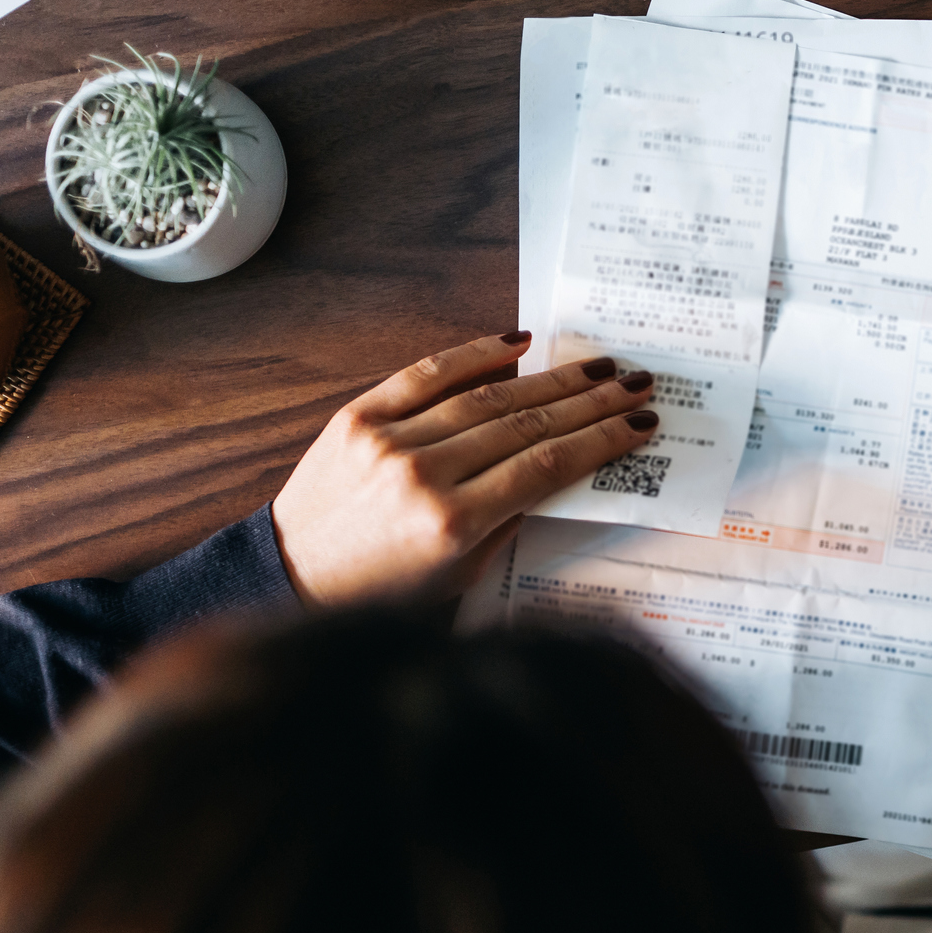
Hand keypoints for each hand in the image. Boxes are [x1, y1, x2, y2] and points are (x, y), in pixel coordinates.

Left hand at [270, 331, 657, 606]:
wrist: (291, 576)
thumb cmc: (382, 590)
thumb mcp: (461, 573)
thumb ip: (510, 519)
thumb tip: (562, 465)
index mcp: (452, 524)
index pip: (546, 466)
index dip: (601, 442)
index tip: (640, 425)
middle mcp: (422, 476)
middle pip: (527, 425)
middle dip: (591, 402)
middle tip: (635, 383)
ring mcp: (388, 441)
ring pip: (488, 397)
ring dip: (551, 379)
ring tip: (597, 366)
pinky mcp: (358, 417)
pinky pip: (426, 374)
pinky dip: (475, 354)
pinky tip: (519, 343)